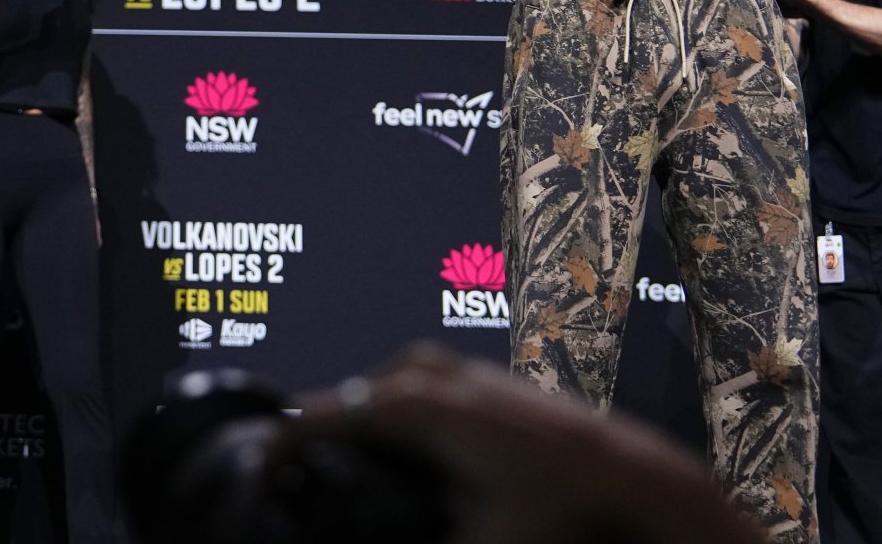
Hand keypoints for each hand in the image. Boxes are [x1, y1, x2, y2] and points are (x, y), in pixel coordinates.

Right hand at [285, 345, 764, 543]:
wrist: (625, 474)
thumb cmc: (555, 510)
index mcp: (415, 408)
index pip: (324, 417)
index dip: (283, 443)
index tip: (257, 467)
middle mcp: (432, 377)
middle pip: (350, 395)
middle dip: (319, 428)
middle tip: (295, 465)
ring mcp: (461, 371)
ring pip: (386, 382)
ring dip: (362, 412)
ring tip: (349, 451)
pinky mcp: (485, 379)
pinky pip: (418, 380)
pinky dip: (397, 404)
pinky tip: (406, 438)